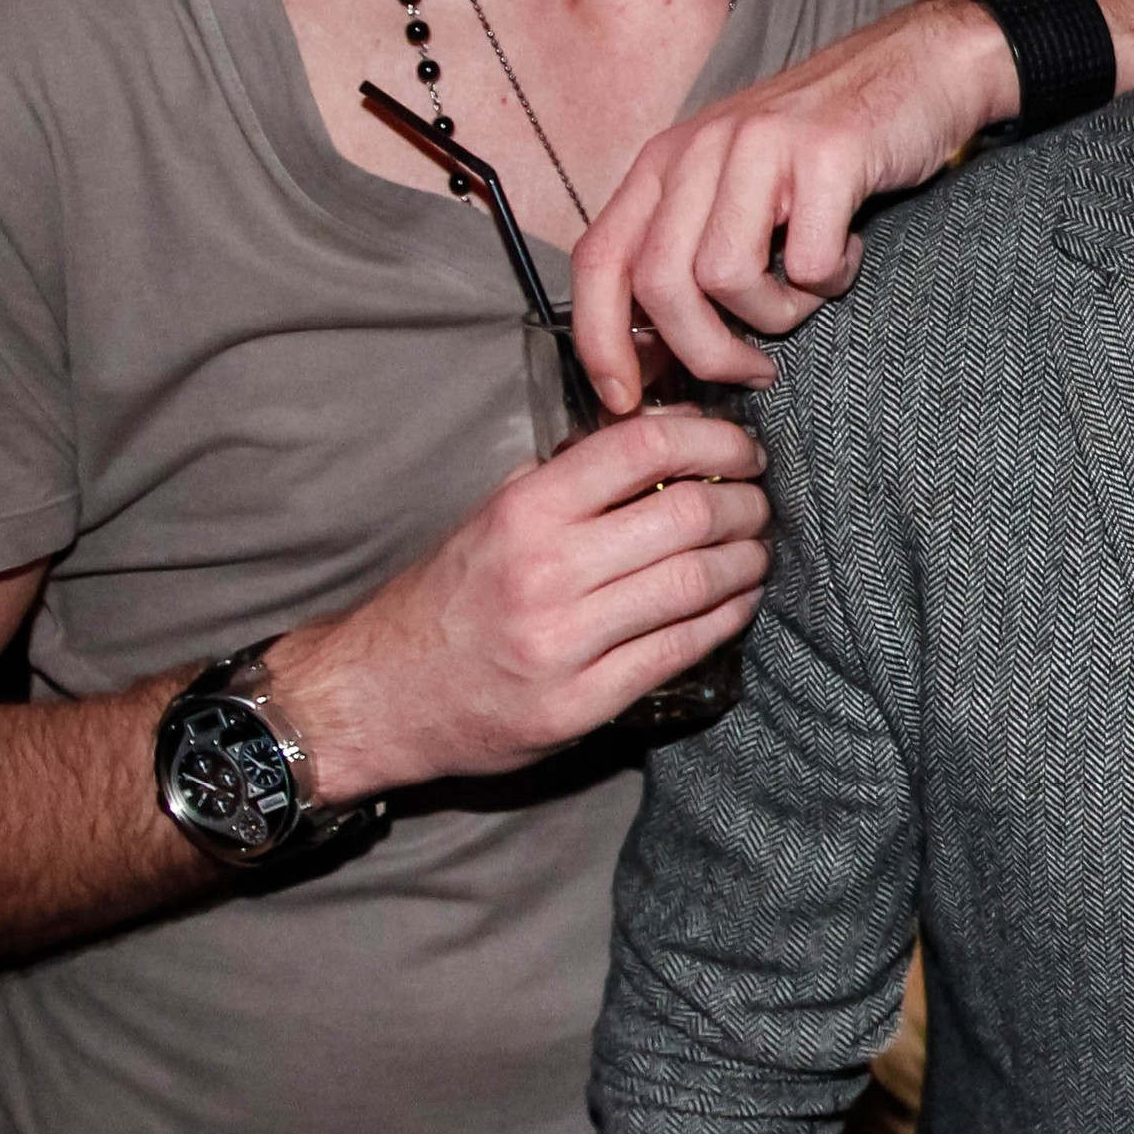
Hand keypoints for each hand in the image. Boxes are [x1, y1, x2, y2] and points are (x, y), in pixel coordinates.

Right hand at [276, 411, 770, 798]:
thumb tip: (674, 429)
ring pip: (697, 582)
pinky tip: (737, 601)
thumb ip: (576, 475)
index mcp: (525, 512)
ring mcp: (565, 643)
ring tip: (754, 550)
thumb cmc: (449, 597)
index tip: (743, 448)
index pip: (644, 448)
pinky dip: (727, 616)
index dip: (715, 439)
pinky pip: (682, 648)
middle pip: (689, 515)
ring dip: (748, 560)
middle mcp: (545, 573)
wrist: (375, 696)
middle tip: (758, 503)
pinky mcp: (582, 703)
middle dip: (746, 504)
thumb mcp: (496, 516)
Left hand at [571, 0, 1017, 406]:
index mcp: (666, 161)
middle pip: (659, 285)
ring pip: (724, 278)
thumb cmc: (829, 144)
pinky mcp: (825, 154)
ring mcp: (759, 145)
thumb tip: (655, 350)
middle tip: (754, 368)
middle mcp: (700, 147)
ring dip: (776, 314)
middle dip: (705, 352)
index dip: (600, 341)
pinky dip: (831, 278)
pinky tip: (848, 250)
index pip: (598, 260)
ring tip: (810, 290)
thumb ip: (690, 247)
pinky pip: (807, 260)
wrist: (921, 64)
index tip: (626, 398)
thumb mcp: (738, 185)